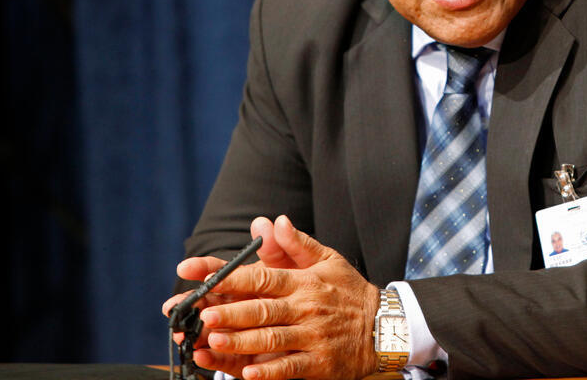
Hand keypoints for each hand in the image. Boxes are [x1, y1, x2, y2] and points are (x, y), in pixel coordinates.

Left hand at [170, 215, 381, 379]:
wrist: (385, 327)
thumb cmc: (351, 292)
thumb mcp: (329, 260)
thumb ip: (297, 244)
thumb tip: (274, 221)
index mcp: (304, 281)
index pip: (262, 275)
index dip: (230, 275)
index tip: (201, 274)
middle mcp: (306, 307)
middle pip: (263, 309)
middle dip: (231, 312)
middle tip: (203, 314)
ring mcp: (312, 336)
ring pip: (272, 338)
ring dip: (242, 341)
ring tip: (213, 342)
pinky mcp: (318, 362)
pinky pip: (290, 367)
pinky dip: (269, 371)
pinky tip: (249, 372)